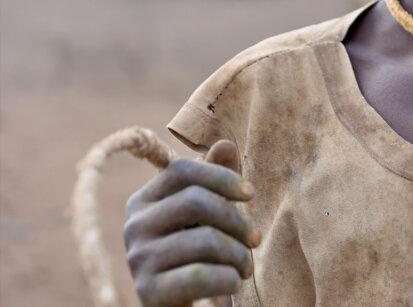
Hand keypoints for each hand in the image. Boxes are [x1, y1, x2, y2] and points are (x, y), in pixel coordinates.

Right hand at [123, 140, 259, 306]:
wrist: (184, 305)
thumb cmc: (200, 254)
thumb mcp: (209, 215)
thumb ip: (215, 180)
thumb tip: (225, 145)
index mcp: (145, 200)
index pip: (182, 170)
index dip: (222, 177)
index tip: (250, 193)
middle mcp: (134, 226)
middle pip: (196, 201)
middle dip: (237, 220)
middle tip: (255, 239)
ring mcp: (138, 259)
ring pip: (204, 240)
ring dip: (238, 254)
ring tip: (246, 266)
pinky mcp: (147, 292)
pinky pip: (199, 275)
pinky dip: (228, 278)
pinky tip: (233, 281)